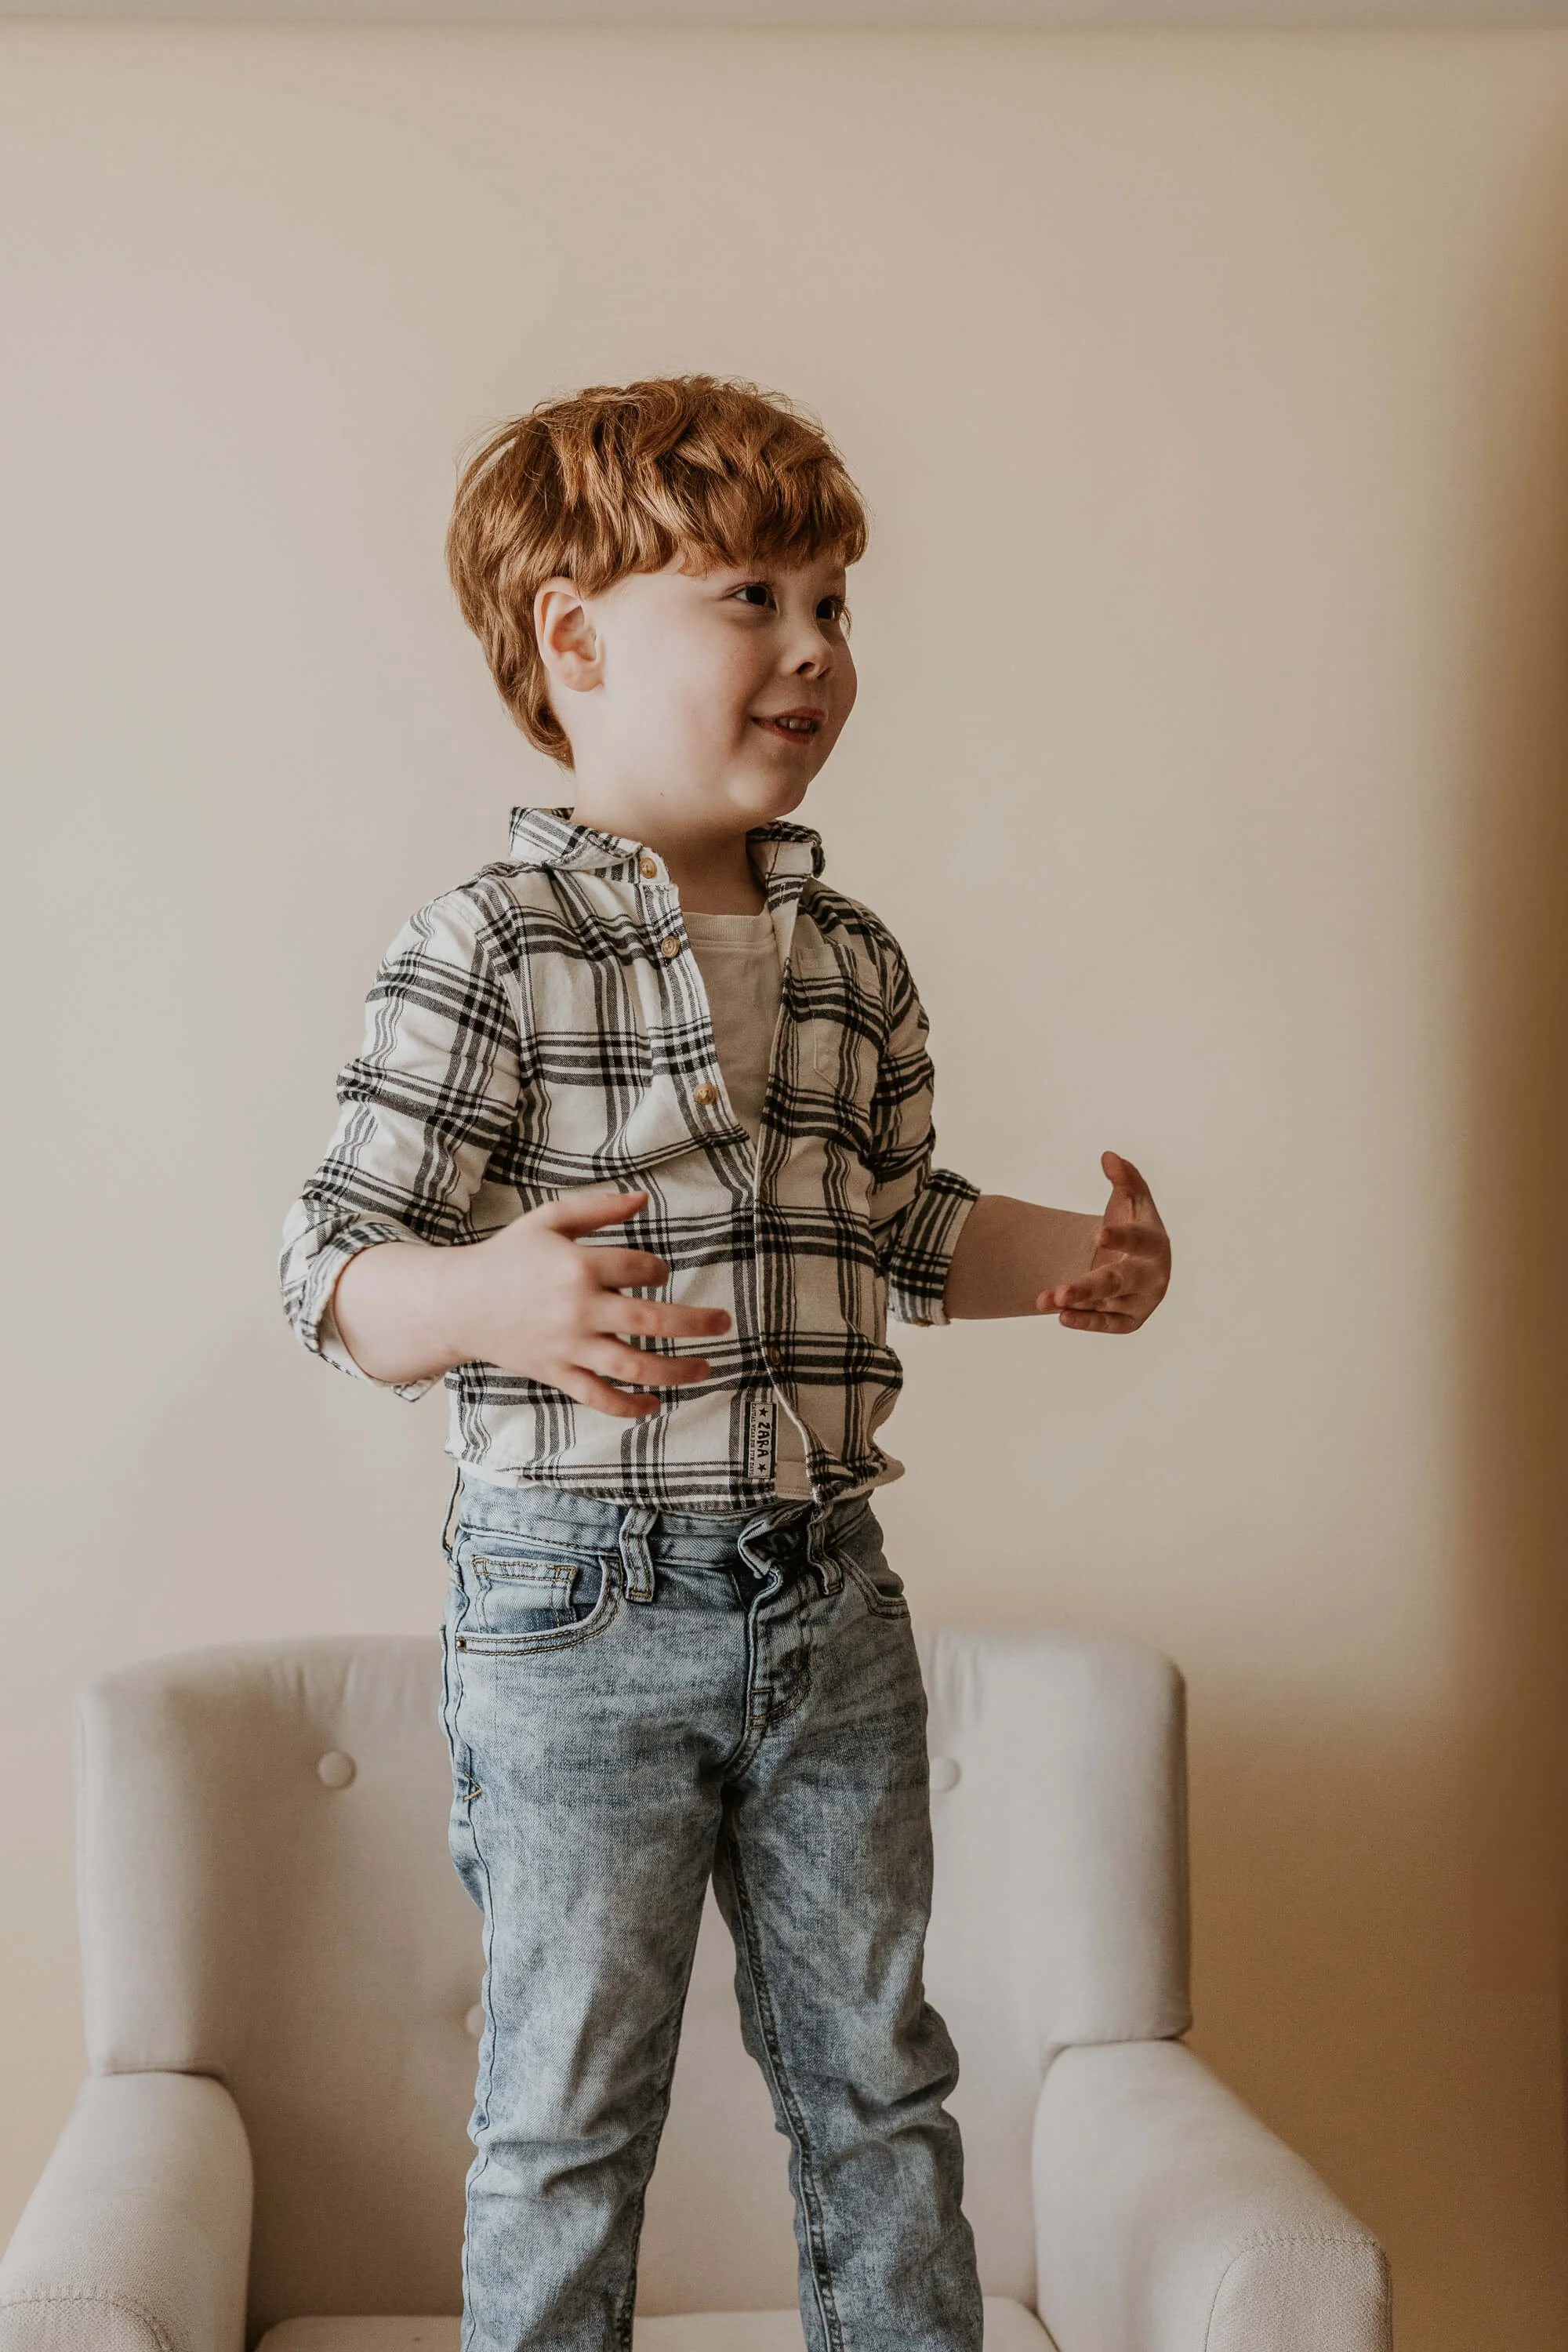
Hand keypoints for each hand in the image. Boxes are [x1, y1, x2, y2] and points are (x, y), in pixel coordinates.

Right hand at [449, 1187, 729, 1418]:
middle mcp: (577, 1308)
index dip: (659, 1269)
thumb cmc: (508, 1256)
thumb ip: (599, 1209)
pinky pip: (599, 1397)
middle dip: (695, 1323)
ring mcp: (568, 1346)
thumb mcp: (549, 1220)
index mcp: (578, 1265)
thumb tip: (645, 1199)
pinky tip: (655, 1404)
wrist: (458, 1303)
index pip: (642, 1268)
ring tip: (705, 1368)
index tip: (658, 1272)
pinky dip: (629, 1406)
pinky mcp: (557, 1374)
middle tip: (723, 1324)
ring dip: (676, 1371)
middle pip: (650, 1320)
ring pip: (633, 1366)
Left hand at [1036, 1151, 1170, 1333]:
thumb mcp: (1133, 1200)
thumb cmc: (1135, 1225)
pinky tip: (1060, 1316)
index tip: (1098, 1234)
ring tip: (1046, 1299)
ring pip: (1108, 1304)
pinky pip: (1108, 1324)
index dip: (1121, 1237)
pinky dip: (1085, 1322)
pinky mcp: (1130, 1319)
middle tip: (1060, 1291)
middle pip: (1119, 1281)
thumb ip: (1125, 1178)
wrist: (1139, 1261)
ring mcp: (1142, 1300)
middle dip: (1088, 1287)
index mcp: (1155, 1243)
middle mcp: (1152, 1276)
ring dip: (1078, 1304)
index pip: (1140, 1240)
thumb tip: (1109, 1156)